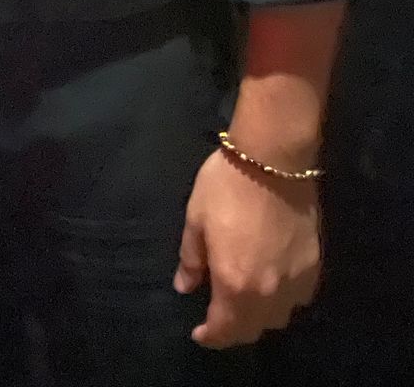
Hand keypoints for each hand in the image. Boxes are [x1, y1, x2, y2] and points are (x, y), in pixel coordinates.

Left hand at [173, 146, 319, 347]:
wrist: (273, 160)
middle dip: (233, 331)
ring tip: (244, 303)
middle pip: (253, 330)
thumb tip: (184, 287)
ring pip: (278, 318)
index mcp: (234, 283)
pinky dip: (283, 300)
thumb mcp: (196, 219)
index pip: (224, 329)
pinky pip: (298, 298)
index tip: (199, 333)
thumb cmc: (227, 186)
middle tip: (218, 320)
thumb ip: (191, 259)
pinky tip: (272, 284)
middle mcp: (268, 293)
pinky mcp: (314, 266)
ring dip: (259, 318)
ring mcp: (295, 281)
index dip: (210, 336)